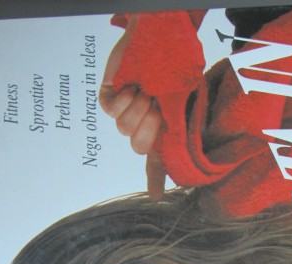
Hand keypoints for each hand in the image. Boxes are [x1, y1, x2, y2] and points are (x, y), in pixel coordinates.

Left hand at [99, 16, 165, 199]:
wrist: (158, 38)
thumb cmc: (174, 67)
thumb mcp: (182, 100)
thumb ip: (178, 126)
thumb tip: (171, 147)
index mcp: (164, 127)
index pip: (158, 160)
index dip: (156, 180)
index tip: (155, 197)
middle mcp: (143, 123)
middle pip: (139, 147)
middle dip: (148, 126)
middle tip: (155, 105)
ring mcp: (125, 112)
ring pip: (124, 129)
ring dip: (137, 108)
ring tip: (145, 90)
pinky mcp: (109, 99)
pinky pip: (111, 111)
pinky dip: (122, 99)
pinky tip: (131, 87)